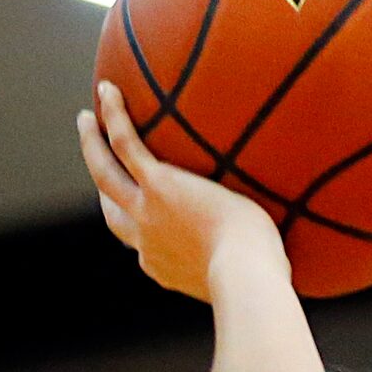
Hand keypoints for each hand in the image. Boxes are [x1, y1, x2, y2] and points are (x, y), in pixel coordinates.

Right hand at [77, 82, 288, 300]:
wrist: (247, 277)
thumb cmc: (262, 281)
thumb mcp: (252, 274)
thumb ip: (255, 262)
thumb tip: (285, 260)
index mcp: (164, 266)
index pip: (143, 246)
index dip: (140, 228)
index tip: (145, 214)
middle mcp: (146, 241)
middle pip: (112, 209)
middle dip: (102, 185)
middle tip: (97, 159)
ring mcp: (147, 212)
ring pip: (105, 173)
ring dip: (92, 144)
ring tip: (86, 118)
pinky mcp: (159, 185)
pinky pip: (126, 143)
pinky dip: (114, 117)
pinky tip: (109, 90)